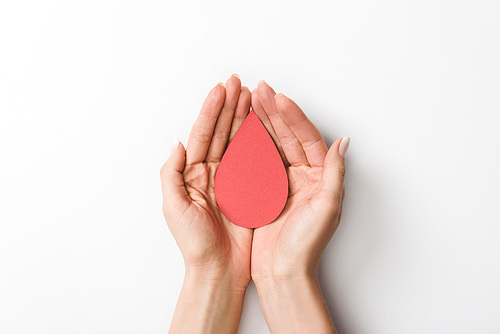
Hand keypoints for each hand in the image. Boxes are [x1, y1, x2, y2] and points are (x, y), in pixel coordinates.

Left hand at [161, 75, 252, 332]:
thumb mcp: (173, 208)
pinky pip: (253, 159)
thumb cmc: (194, 243)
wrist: (218, 269)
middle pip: (221, 132)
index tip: (221, 89)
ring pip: (237, 141)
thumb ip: (172, 174)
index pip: (203, 134)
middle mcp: (210, 173)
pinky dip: (257, 140)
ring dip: (242, 117)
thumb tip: (178, 143)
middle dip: (229, 106)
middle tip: (238, 83)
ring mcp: (230, 180)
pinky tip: (261, 124)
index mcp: (192, 174)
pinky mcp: (247, 189)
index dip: (212, 110)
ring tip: (250, 96)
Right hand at [250, 81, 348, 332]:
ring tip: (251, 100)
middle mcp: (304, 175)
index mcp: (321, 177)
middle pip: (289, 136)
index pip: (307, 138)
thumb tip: (343, 143)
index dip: (293, 117)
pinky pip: (259, 159)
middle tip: (260, 90)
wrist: (283, 272)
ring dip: (263, 122)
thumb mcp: (327, 209)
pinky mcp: (267, 190)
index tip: (279, 99)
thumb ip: (334, 174)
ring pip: (273, 144)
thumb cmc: (306, 246)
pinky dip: (252, 142)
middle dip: (275, 112)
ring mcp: (285, 181)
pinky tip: (243, 127)